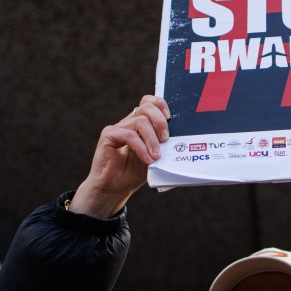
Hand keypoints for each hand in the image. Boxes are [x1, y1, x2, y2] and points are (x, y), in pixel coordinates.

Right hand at [68, 95, 171, 217]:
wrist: (114, 188)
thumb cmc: (134, 173)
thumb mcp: (154, 157)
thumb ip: (163, 146)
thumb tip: (182, 139)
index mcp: (140, 124)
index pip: (150, 102)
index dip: (160, 105)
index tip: (170, 118)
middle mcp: (129, 122)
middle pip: (146, 107)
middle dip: (160, 121)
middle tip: (165, 139)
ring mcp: (118, 128)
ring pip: (140, 121)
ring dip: (152, 139)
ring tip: (156, 156)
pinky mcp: (108, 135)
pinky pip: (129, 134)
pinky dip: (141, 147)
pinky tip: (147, 159)